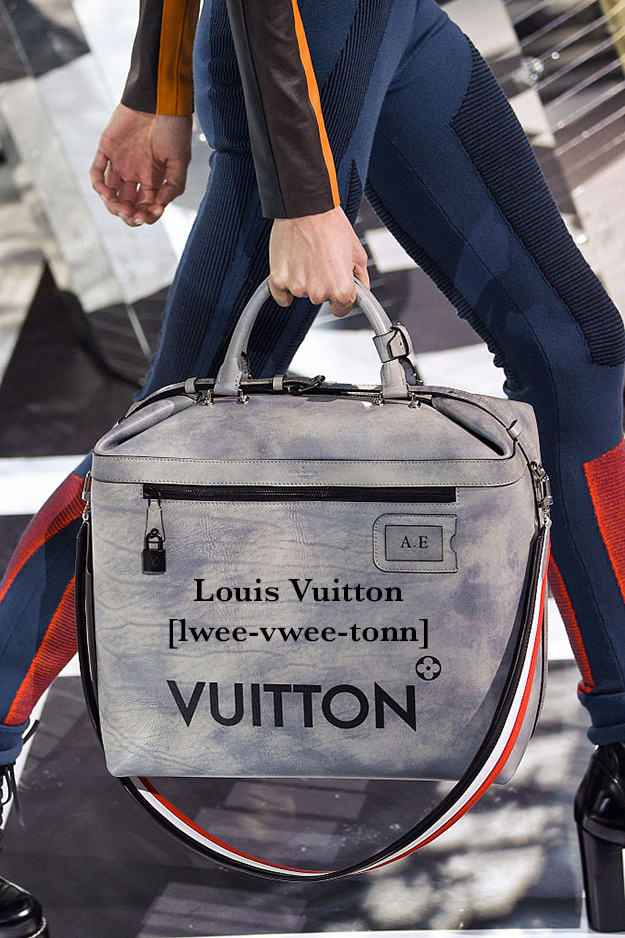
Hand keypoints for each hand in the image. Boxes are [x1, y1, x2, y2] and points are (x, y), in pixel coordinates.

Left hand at [90, 104, 191, 225]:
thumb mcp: (181, 160)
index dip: (148, 215)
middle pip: (128, 205)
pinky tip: (107, 193)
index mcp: (153, 178)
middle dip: (130, 215)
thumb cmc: (174, 127)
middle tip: (133, 215)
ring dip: (113, 206)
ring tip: (120, 207)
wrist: (160, 99)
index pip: (147, 207)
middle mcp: (135, 173)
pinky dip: (99, 186)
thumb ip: (173, 186)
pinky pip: (97, 173)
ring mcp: (120, 162)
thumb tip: (160, 206)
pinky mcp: (106, 149)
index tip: (153, 212)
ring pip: (111, 194)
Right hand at [268, 206, 369, 316]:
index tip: (336, 286)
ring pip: (301, 293)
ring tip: (306, 255)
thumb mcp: (358, 252)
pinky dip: (284, 287)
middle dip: (322, 285)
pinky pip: (281, 296)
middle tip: (321, 260)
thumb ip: (361, 278)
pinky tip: (291, 268)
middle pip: (320, 300)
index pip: (341, 309)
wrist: (306, 207)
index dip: (340, 297)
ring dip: (303, 280)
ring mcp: (297, 288)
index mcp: (341, 290)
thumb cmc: (331, 225)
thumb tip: (361, 292)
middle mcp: (319, 294)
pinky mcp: (278, 280)